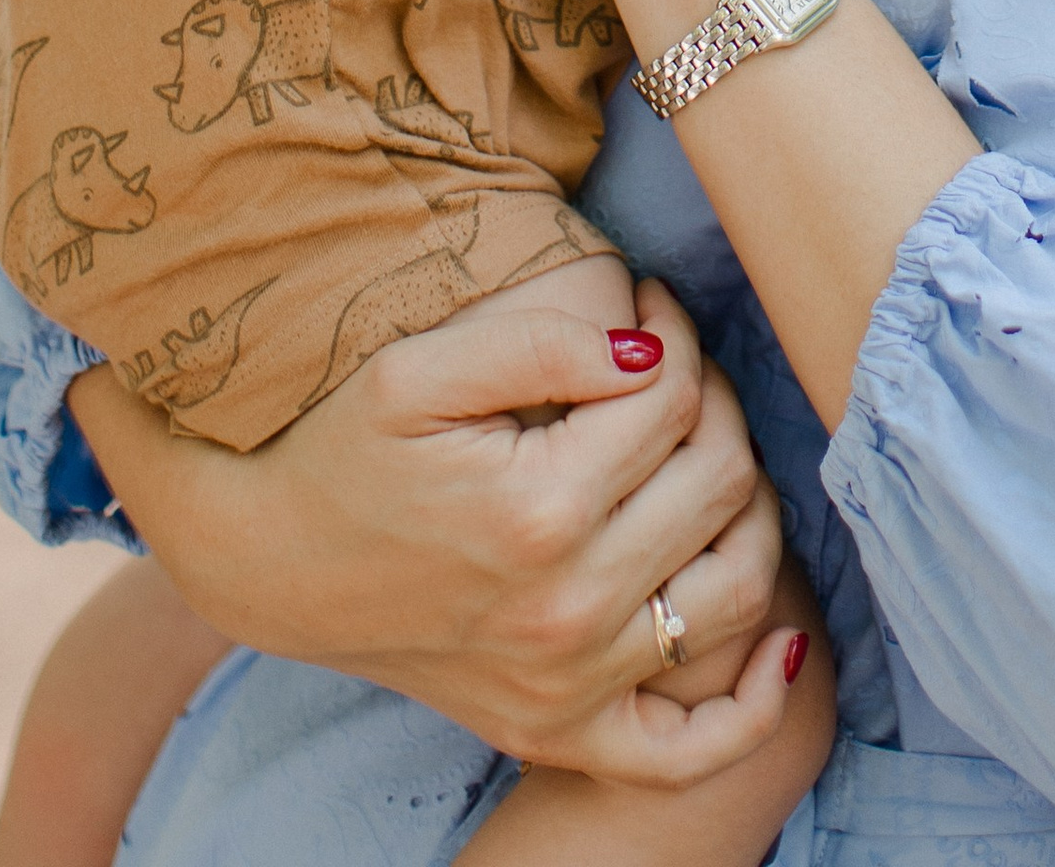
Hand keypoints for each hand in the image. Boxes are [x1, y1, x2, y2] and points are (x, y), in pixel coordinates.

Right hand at [68, 279, 798, 783]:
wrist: (275, 565)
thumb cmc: (344, 452)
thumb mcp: (417, 370)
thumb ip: (540, 342)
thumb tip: (648, 350)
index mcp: (535, 511)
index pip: (672, 399)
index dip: (675, 333)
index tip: (649, 307)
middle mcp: (566, 610)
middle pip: (719, 481)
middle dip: (713, 400)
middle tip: (673, 367)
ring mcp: (570, 686)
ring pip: (736, 587)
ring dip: (750, 507)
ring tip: (703, 454)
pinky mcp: (562, 732)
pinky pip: (689, 747)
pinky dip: (754, 700)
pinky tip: (780, 633)